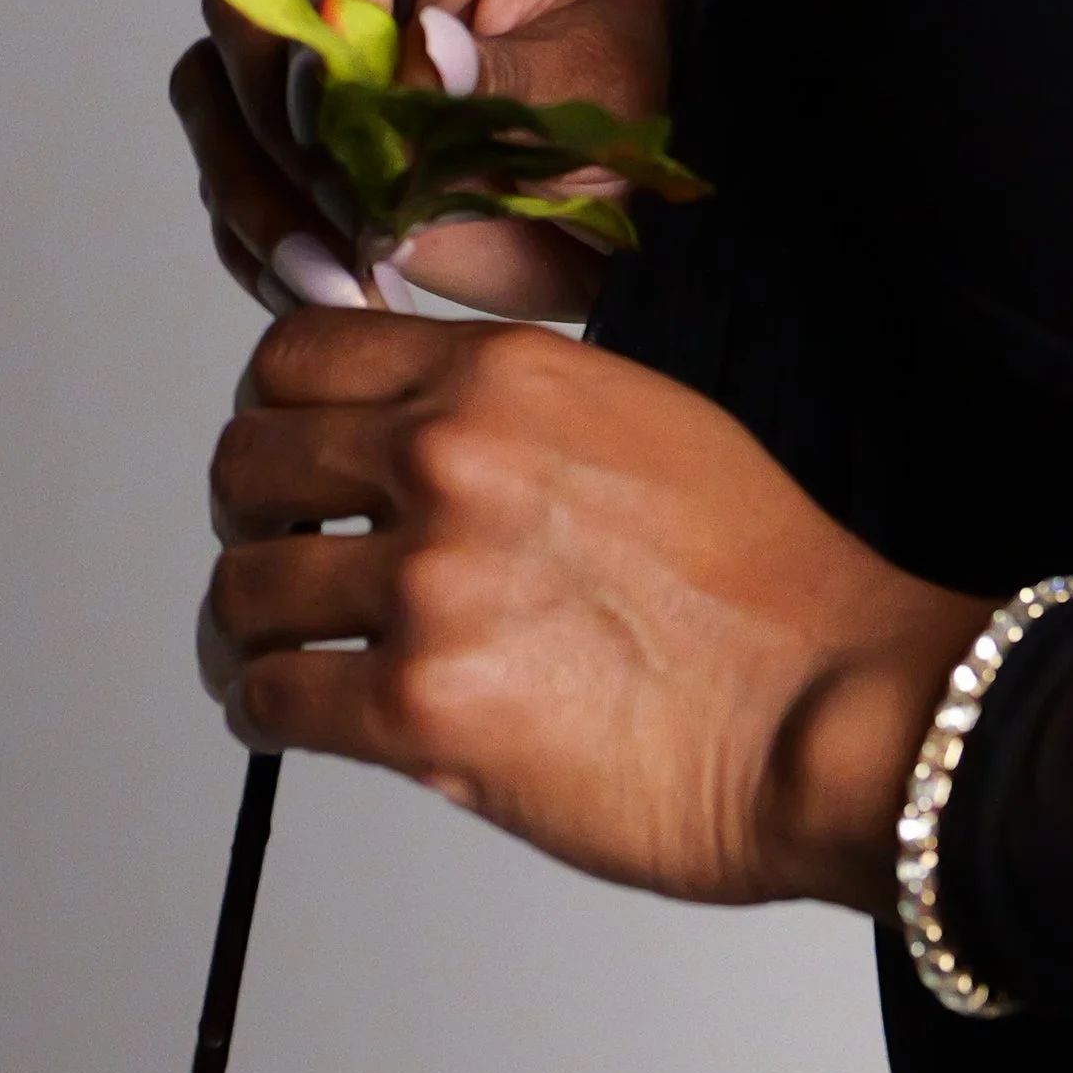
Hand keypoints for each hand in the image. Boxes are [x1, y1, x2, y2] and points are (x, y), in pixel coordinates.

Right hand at [170, 0, 680, 321]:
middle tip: (347, 201)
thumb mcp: (602, 82)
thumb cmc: (640, 93)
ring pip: (219, 100)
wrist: (649, 187)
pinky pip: (239, 187)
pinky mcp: (308, 149)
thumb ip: (510, 74)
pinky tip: (339, 293)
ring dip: (260, 194)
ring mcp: (325, 64)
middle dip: (276, 114)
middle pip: (247, 8)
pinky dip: (267, 247)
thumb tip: (417, 53)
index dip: (332, 14)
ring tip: (339, 274)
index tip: (344, 101)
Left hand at [200, 312, 987, 910]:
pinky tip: (295, 717)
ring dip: (251, 628)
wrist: (828, 707)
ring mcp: (427, 581)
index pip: (299, 355)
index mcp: (506, 375)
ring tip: (278, 654)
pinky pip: (268, 698)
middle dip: (254, 517)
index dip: (278, 410)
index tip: (292, 454)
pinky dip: (263, 712)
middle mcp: (451, 457)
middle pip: (247, 463)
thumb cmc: (768, 587)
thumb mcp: (645, 421)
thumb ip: (519, 418)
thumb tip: (420, 443)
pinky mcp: (419, 709)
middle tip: (282, 557)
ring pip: (244, 588)